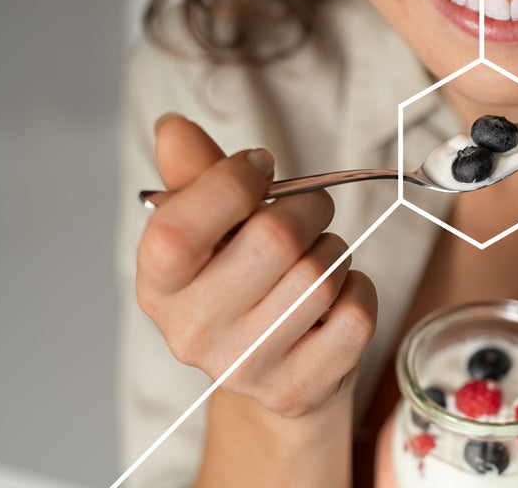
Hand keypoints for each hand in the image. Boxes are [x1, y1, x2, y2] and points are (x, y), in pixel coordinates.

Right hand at [136, 114, 376, 417]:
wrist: (273, 367)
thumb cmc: (242, 281)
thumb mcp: (210, 228)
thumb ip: (195, 175)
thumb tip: (173, 129)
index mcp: (159, 285)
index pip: (180, 226)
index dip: (235, 180)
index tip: (259, 168)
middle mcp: (191, 333)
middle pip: (274, 239)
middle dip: (308, 208)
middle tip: (310, 211)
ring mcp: (244, 368)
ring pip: (321, 274)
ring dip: (334, 251)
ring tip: (316, 261)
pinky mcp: (296, 388)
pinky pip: (356, 315)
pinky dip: (359, 290)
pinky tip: (337, 298)